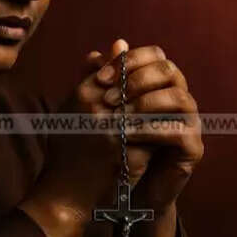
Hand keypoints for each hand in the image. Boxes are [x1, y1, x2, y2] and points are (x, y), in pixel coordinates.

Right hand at [18, 41, 150, 236]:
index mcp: (83, 93)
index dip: (142, 72)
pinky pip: (154, 136)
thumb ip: (94, 74)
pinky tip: (168, 137)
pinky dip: (163, 134)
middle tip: (169, 95)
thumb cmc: (69, 149)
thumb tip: (120, 43)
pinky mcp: (125, 154)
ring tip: (171, 116)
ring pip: (151, 109)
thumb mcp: (74, 106)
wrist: (65, 193)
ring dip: (162, 112)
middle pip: (140, 85)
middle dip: (156, 90)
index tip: (152, 80)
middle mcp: (95, 108)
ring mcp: (111, 131)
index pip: (122, 66)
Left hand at [95, 39, 202, 211]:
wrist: (124, 192)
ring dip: (146, 104)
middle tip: (108, 98)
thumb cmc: (112, 146)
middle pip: (169, 71)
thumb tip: (95, 53)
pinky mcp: (193, 147)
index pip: (154, 55)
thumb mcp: (100, 113)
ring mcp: (189, 122)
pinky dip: (152, 130)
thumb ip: (100, 84)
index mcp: (159, 84)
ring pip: (179, 98)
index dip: (128, 61)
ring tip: (119, 117)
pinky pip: (179, 131)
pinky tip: (128, 135)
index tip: (100, 78)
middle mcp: (178, 97)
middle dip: (137, 80)